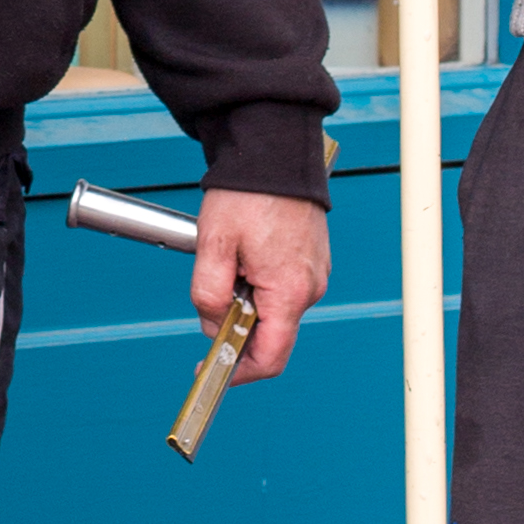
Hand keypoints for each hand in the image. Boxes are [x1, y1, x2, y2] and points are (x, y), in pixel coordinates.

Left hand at [192, 185, 331, 381]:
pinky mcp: (313, 260)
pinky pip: (284, 287)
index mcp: (290, 291)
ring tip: (229, 258)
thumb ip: (207, 295)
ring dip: (247, 300)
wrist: (274, 151)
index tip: (210, 369)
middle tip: (212, 292)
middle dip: (237, 325)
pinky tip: (245, 253)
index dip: (238, 372)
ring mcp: (316, 273)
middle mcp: (311, 288)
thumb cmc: (246, 194)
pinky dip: (260, 283)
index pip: (270, 358)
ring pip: (275, 309)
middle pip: (271, 333)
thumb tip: (212, 326)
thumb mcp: (213, 246)